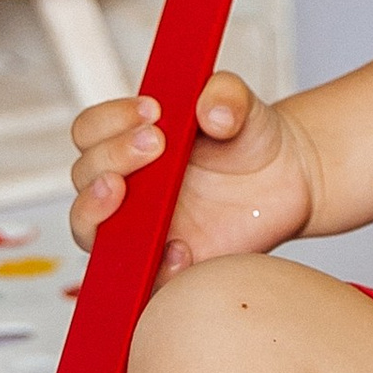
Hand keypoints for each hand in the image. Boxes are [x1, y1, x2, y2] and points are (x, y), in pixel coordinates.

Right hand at [66, 71, 318, 271]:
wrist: (287, 177)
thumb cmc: (250, 137)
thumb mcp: (244, 105)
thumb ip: (226, 95)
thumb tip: (211, 113)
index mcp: (128, 140)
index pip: (90, 130)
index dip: (111, 119)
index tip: (153, 111)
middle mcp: (125, 184)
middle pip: (85, 175)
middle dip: (112, 156)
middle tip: (157, 143)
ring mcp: (139, 228)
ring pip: (89, 230)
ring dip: (96, 212)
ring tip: (122, 191)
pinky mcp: (165, 265)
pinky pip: (141, 277)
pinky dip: (153, 266)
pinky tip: (182, 248)